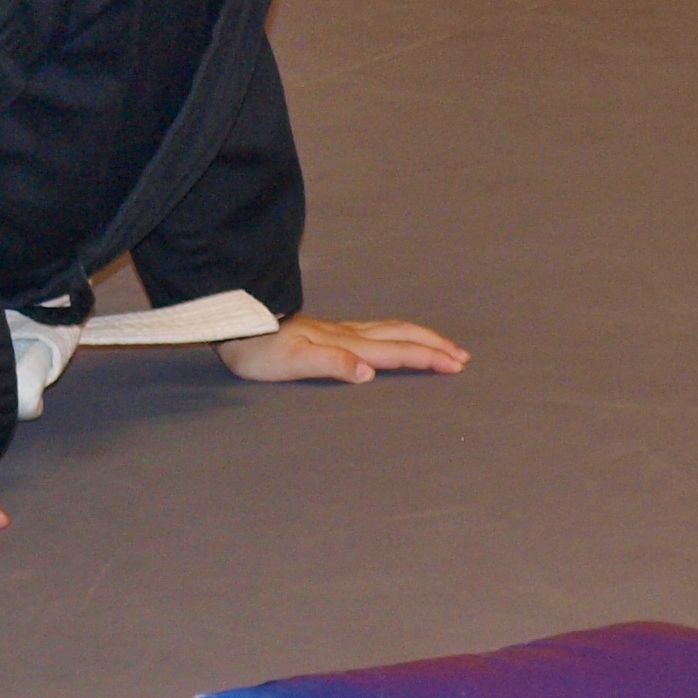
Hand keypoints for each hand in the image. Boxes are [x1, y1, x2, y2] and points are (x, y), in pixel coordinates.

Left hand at [218, 314, 468, 383]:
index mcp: (345, 344)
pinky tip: (394, 338)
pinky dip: (398, 334)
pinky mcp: (327, 331)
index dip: (427, 357)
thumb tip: (368, 373)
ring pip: (389, 329)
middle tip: (462, 356)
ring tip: (440, 345)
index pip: (395, 351)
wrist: (234, 324)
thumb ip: (331, 363)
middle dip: (433, 345)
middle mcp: (347, 334)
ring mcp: (337, 330)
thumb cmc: (260, 349)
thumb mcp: (292, 362)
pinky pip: (375, 330)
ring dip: (418, 337)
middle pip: (400, 335)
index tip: (456, 365)